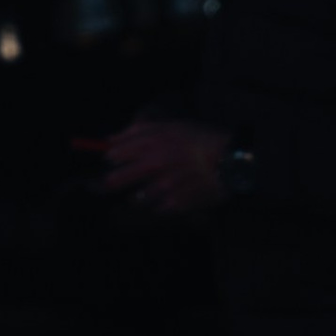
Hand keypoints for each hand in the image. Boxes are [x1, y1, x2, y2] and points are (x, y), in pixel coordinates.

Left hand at [101, 114, 231, 216]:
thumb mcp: (171, 126)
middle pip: (119, 178)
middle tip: (106, 186)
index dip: (111, 158)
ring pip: (137, 198)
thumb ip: (139, 130)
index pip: (116, 153)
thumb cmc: (200, 140)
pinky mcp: (176, 204)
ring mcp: (165, 186)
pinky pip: (158, 209)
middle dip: (112, 182)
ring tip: (142, 194)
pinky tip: (166, 200)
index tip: (110, 160)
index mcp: (153, 141)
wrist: (230, 161)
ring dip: (137, 197)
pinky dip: (159, 206)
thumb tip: (110, 139)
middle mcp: (155, 163)